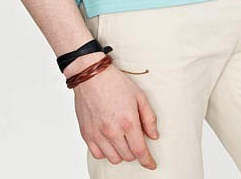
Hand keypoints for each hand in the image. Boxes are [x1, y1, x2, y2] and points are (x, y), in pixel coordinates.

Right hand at [69, 56, 159, 170]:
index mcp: (128, 121)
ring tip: (122, 139)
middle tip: (134, 139)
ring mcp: (98, 134)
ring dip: (121, 153)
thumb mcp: (139, 96)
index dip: (147, 161)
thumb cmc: (115, 82)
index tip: (151, 164)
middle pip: (128, 156)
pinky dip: (106, 152)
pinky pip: (98, 154)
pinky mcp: (86, 134)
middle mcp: (112, 131)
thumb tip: (154, 136)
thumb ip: (149, 118)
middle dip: (135, 151)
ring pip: (113, 158)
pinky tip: (109, 141)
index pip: (140, 151)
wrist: (91, 75)